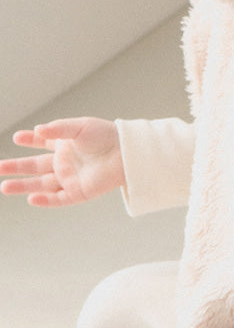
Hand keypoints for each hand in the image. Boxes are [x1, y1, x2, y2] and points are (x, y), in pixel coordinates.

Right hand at [0, 117, 123, 206]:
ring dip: (24, 186)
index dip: (30, 139)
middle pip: (35, 167)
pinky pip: (59, 199)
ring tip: (4, 186)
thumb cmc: (107, 136)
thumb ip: (58, 130)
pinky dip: (46, 200)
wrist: (128, 152)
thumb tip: (37, 130)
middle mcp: (65, 163)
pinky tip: (31, 198)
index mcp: (66, 145)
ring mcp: (70, 178)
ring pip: (42, 185)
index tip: (17, 136)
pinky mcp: (79, 192)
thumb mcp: (80, 127)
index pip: (42, 143)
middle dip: (16, 167)